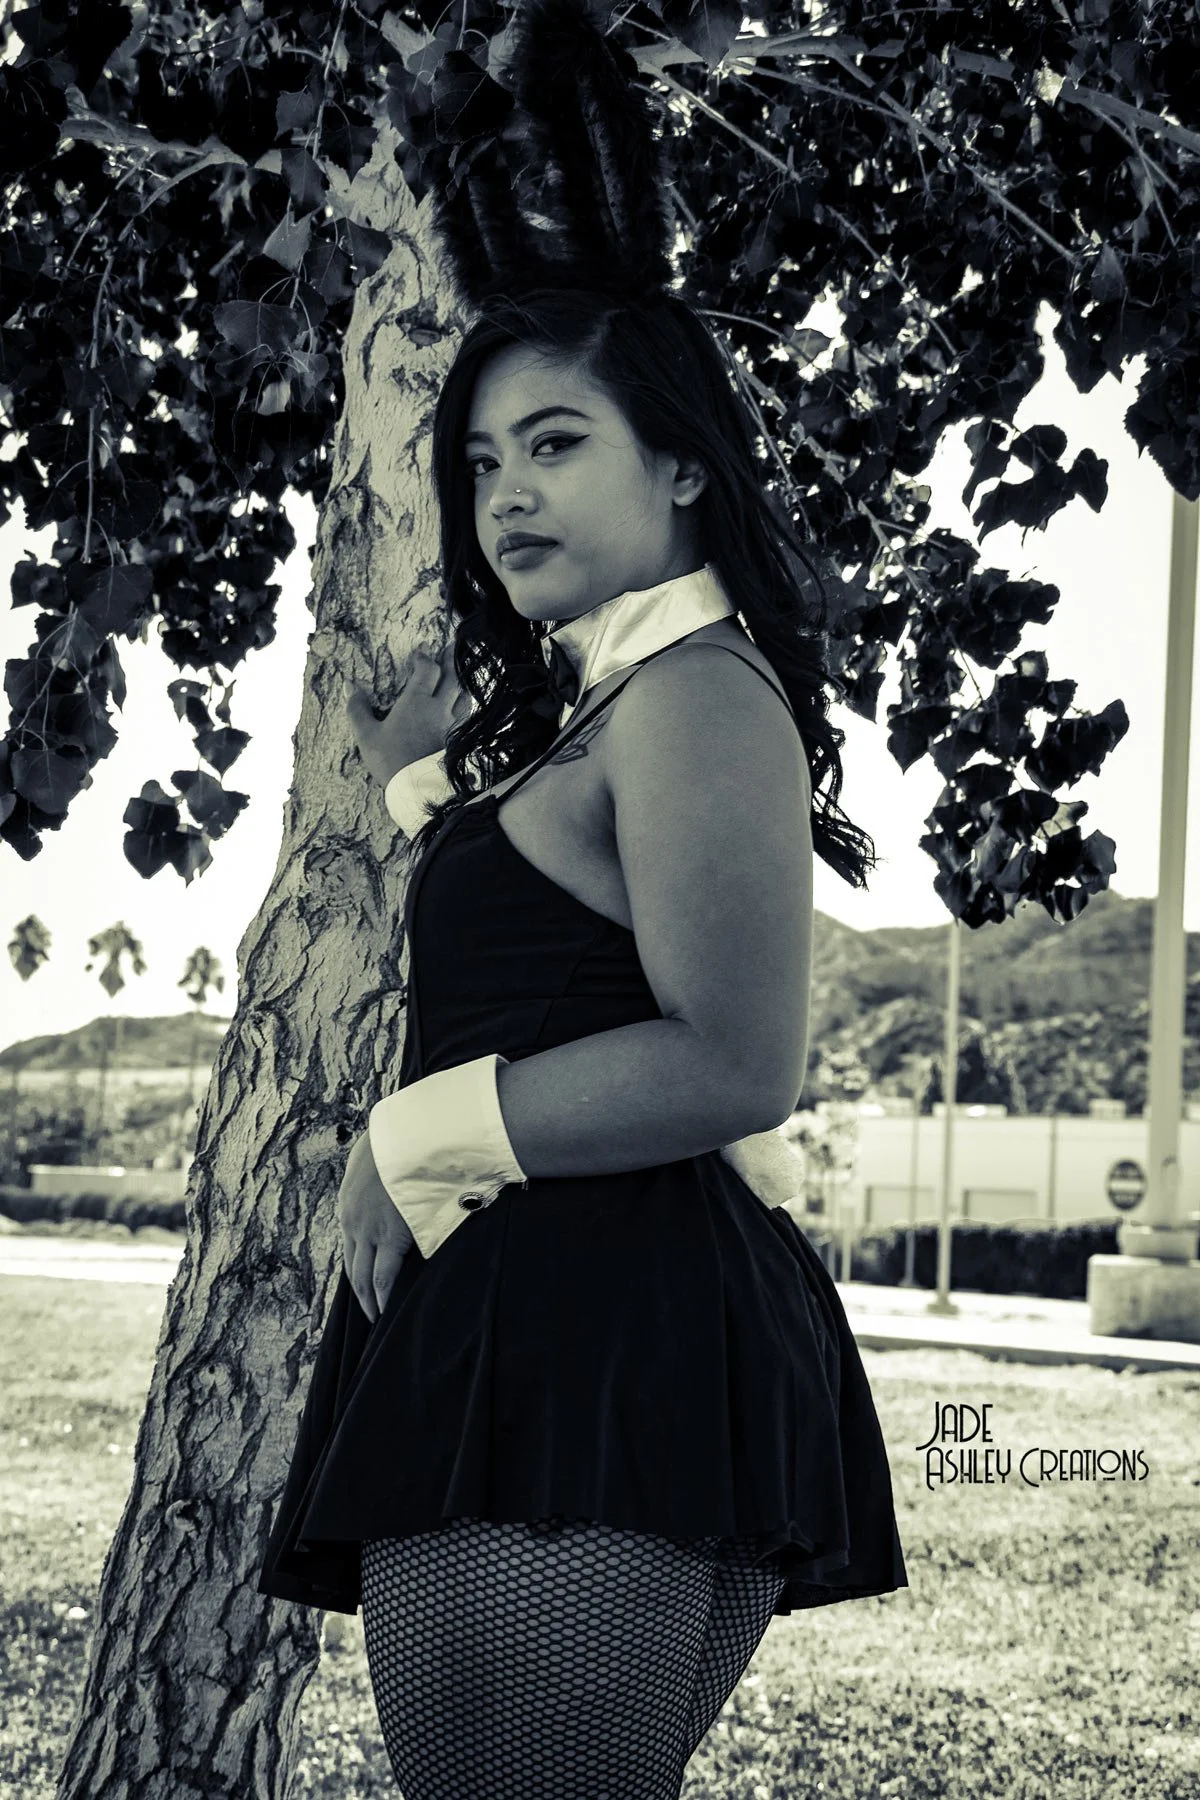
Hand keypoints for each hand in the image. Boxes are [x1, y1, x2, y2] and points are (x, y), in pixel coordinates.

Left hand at [336, 1130, 416, 1323]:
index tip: (365, 1283)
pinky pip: (384, 1276)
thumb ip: (377, 1175)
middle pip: (352, 1267)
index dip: (358, 1267)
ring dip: (370, 1299)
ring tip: (377, 1317)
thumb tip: (389, 1180)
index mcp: (347, 1204)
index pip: (350, 1245)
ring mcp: (369, 1232)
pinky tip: (386, 1309)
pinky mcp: (390, 1238)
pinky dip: (383, 1296)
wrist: (407, 1135)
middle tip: (368, 1312)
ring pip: (364, 1277)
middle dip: (360, 1292)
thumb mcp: (374, 1157)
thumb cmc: (397, 1140)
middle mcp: (352, 1223)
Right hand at [345, 640, 471, 789]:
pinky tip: (463, 707)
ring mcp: (452, 724)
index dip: (424, 658)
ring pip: (464, 695)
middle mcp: (438, 708)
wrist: (418, 790)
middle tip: (450, 646)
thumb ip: (357, 708)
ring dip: (461, 681)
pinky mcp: (459, 740)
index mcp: (416, 702)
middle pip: (451, 676)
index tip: (420, 652)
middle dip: (450, 659)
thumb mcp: (367, 736)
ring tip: (459, 674)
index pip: (427, 670)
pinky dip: (466, 704)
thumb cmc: (390, 761)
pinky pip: (467, 715)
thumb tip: (350, 685)